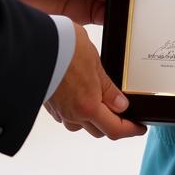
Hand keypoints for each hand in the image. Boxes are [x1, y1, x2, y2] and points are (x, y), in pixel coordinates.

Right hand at [45, 24, 146, 139]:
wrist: (34, 44)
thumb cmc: (65, 48)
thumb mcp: (94, 64)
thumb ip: (108, 88)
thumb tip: (122, 105)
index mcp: (88, 106)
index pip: (115, 129)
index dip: (131, 130)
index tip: (140, 128)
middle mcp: (73, 114)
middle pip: (99, 130)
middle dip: (113, 124)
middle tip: (124, 112)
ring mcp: (60, 111)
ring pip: (82, 124)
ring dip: (94, 118)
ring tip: (101, 100)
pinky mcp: (49, 105)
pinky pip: (68, 115)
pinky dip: (78, 110)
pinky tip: (80, 94)